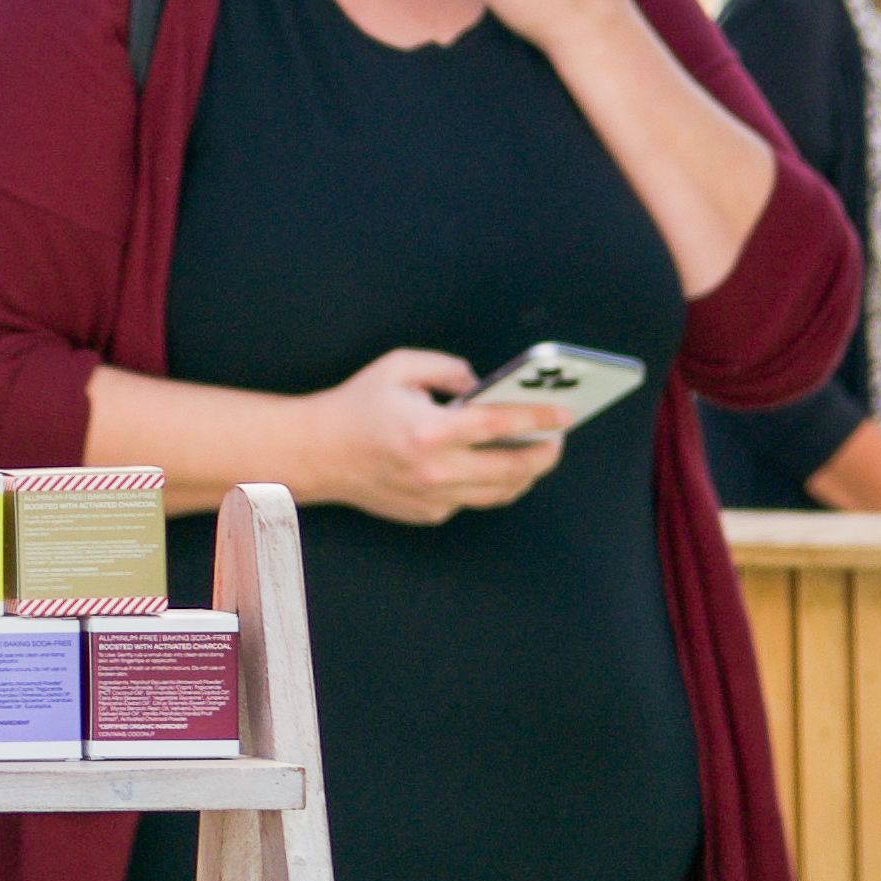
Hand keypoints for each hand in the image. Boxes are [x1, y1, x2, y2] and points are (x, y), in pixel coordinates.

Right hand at [289, 345, 573, 533]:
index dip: (540, 419)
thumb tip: (482, 386)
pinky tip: (492, 465)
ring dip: (525, 474)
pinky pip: (473, 500)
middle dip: (544, 454)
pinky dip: (489, 483)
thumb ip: (448, 369)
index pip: (502, 426)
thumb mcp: (399, 367)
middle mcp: (436, 470)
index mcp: (430, 431)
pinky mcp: (428, 513)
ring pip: (500, 493)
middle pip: (513, 470)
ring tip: (535, 453)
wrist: (315, 453)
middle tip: (557, 438)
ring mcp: (433, 497)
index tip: (566, 415)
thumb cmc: (355, 406)